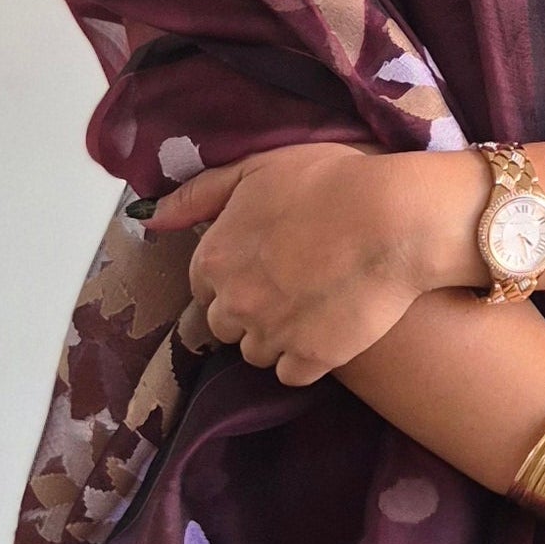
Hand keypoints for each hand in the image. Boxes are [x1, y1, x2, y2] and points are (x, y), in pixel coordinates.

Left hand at [147, 144, 481, 385]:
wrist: (394, 219)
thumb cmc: (329, 182)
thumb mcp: (256, 169)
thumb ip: (199, 196)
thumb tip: (150, 218)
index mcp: (213, 259)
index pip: (202, 286)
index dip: (231, 275)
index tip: (261, 264)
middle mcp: (233, 303)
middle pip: (224, 324)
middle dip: (248, 309)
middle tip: (289, 285)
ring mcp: (271, 336)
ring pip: (255, 352)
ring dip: (275, 336)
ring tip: (310, 308)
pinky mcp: (311, 359)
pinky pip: (290, 374)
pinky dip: (304, 358)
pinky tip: (326, 331)